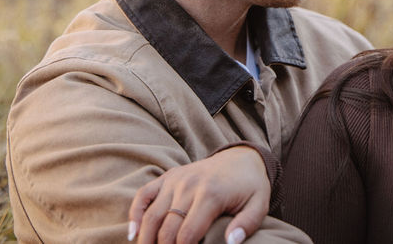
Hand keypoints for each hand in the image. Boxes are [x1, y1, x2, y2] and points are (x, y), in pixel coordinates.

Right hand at [128, 145, 270, 243]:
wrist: (242, 158)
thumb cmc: (250, 186)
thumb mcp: (259, 205)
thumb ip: (247, 225)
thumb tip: (231, 243)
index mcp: (210, 195)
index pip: (187, 235)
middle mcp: (189, 186)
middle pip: (166, 228)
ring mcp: (175, 180)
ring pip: (152, 215)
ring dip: (146, 239)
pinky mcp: (168, 177)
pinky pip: (144, 194)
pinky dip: (135, 214)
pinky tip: (133, 233)